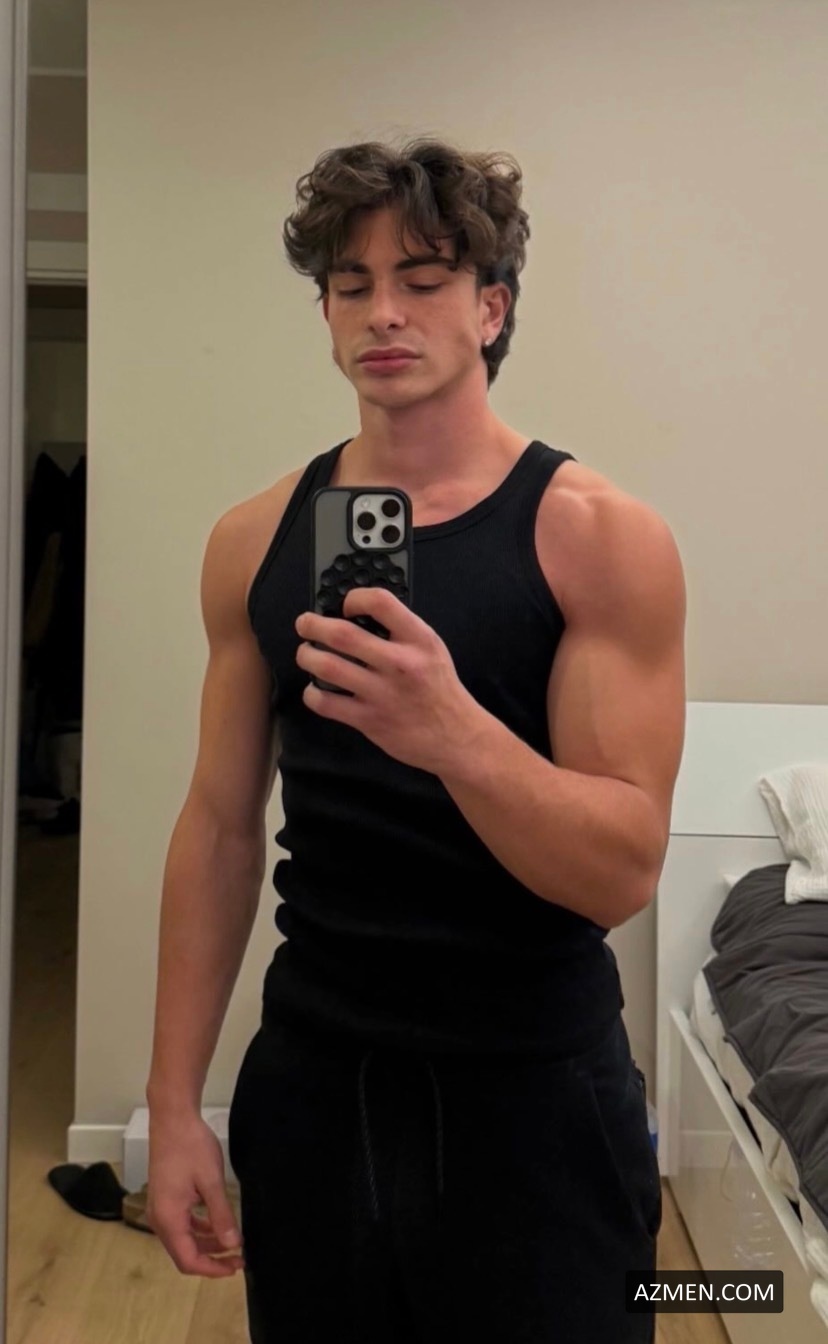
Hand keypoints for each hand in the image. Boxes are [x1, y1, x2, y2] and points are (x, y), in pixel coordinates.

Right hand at [146, 1111, 244, 1277]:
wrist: (173, 1118)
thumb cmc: (191, 1146)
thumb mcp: (211, 1181)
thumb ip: (222, 1215)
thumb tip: (233, 1244)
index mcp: (168, 1219)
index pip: (188, 1260)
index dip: (213, 1269)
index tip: (236, 1266)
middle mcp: (159, 1219)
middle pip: (184, 1254)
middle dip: (212, 1259)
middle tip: (239, 1257)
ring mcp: (160, 1208)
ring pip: (183, 1240)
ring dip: (207, 1244)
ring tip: (233, 1242)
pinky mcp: (164, 1199)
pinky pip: (181, 1224)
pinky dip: (199, 1229)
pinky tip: (217, 1224)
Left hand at [295, 586, 482, 774]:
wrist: (455, 736)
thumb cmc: (439, 689)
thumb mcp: (431, 648)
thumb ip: (400, 630)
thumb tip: (356, 616)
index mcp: (418, 639)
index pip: (380, 602)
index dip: (354, 598)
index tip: (345, 606)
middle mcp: (399, 663)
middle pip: (342, 634)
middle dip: (313, 625)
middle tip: (305, 624)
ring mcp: (382, 693)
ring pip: (328, 667)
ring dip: (307, 656)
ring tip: (306, 654)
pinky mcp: (369, 720)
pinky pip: (326, 703)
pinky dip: (312, 693)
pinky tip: (316, 689)